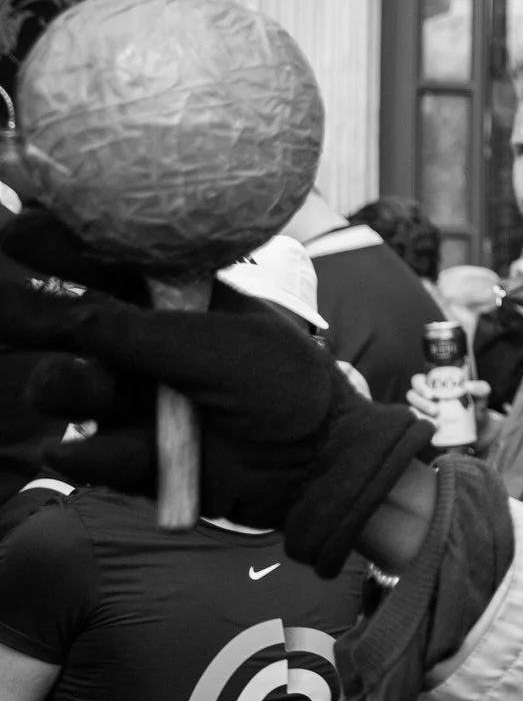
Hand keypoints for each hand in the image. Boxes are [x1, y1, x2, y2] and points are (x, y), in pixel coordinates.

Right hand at [0, 218, 436, 572]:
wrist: (315, 465)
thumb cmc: (285, 387)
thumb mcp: (226, 347)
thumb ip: (150, 333)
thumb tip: (77, 319)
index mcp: (166, 299)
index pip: (97, 263)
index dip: (56, 246)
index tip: (21, 235)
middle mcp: (137, 344)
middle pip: (60, 323)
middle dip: (32, 314)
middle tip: (10, 313)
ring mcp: (128, 398)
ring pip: (61, 386)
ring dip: (67, 385)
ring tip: (103, 391)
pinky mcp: (126, 455)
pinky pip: (84, 453)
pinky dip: (90, 454)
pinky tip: (98, 450)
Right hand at [405, 374, 488, 423]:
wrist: (478, 431)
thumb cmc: (476, 409)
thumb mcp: (481, 397)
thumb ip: (481, 388)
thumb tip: (468, 386)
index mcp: (434, 386)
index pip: (418, 381)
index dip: (419, 385)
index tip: (430, 395)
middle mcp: (425, 398)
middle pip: (411, 395)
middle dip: (419, 401)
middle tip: (435, 410)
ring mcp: (422, 412)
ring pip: (412, 410)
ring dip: (421, 416)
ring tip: (436, 421)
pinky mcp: (423, 425)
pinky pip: (416, 425)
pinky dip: (422, 426)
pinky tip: (432, 429)